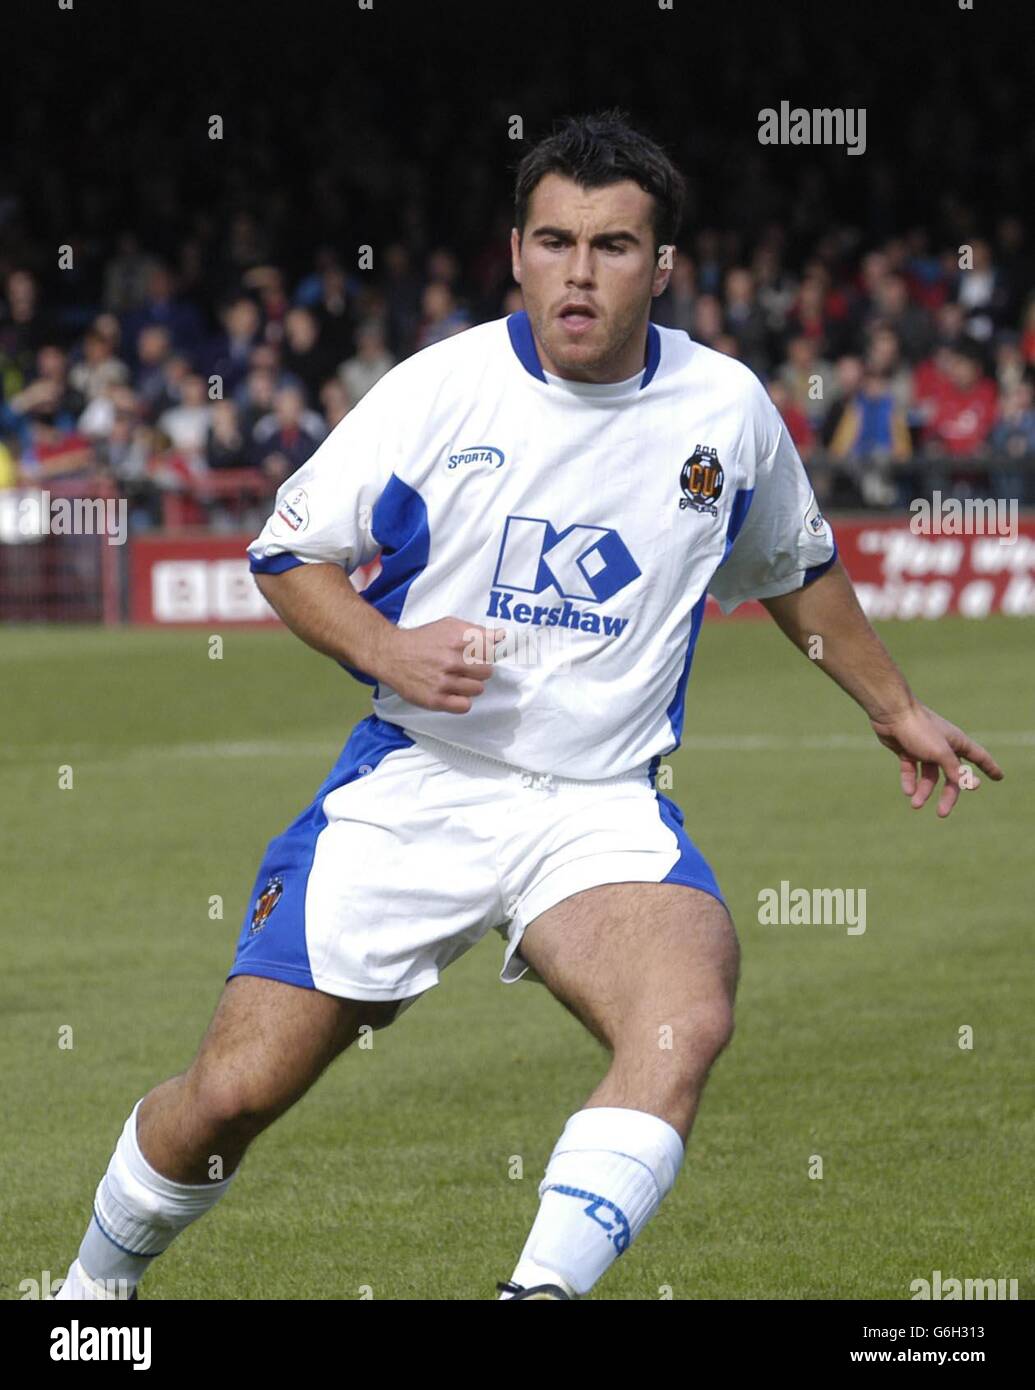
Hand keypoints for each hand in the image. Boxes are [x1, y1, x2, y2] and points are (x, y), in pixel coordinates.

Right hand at [375, 617, 506, 713]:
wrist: (391, 654)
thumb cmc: (422, 640)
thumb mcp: (449, 626)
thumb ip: (477, 631)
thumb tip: (502, 635)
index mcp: (458, 639)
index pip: (491, 651)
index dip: (485, 654)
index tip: (477, 655)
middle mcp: (451, 660)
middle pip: (487, 672)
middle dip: (478, 670)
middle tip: (464, 668)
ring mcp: (443, 681)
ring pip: (478, 689)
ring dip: (470, 686)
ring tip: (455, 680)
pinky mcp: (435, 699)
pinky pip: (464, 706)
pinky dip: (461, 701)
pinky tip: (452, 693)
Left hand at [869, 701, 1003, 817]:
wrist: (891, 714)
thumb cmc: (919, 730)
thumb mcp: (941, 753)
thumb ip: (955, 770)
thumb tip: (971, 785)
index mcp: (957, 742)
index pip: (979, 757)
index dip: (989, 767)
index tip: (999, 777)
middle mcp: (943, 746)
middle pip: (951, 776)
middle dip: (948, 794)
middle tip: (942, 813)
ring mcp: (924, 749)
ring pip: (929, 776)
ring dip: (923, 791)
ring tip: (915, 804)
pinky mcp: (907, 750)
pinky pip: (911, 770)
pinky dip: (910, 781)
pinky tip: (907, 791)